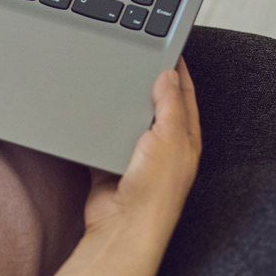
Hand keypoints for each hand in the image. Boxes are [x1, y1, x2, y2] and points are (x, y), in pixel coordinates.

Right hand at [83, 58, 200, 250]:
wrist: (122, 228)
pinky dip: (99, 122)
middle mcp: (164, 146)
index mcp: (184, 138)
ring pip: (128, 117)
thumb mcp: (169, 139)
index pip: (183, 94)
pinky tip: (91, 108)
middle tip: (136, 54)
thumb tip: (169, 74)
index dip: (176, 69)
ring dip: (120, 100)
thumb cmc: (154, 192)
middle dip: (147, 80)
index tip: (166, 47)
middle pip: (155, 103)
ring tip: (111, 75)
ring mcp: (137, 155)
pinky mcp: (112, 162)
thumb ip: (169, 105)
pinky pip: (104, 134)